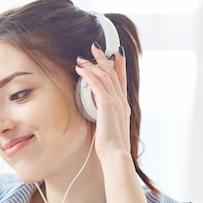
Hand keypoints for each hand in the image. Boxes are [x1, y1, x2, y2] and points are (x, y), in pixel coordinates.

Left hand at [75, 43, 130, 159]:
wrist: (116, 154)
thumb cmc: (111, 145)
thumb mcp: (110, 127)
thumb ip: (106, 116)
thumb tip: (99, 112)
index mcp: (123, 105)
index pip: (122, 80)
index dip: (118, 65)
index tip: (116, 54)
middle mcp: (121, 101)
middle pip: (113, 73)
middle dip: (104, 58)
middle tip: (95, 48)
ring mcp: (115, 102)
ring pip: (104, 76)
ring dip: (92, 65)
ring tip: (81, 58)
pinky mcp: (106, 104)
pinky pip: (96, 84)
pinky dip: (88, 74)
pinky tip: (80, 69)